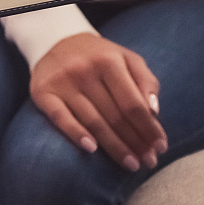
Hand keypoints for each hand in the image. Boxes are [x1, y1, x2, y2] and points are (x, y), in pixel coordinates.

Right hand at [29, 33, 165, 170]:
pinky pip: (61, 119)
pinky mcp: (43, 93)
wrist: (54, 40)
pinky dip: (76, 135)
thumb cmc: (99, 56)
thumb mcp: (127, 58)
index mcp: (109, 61)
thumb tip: (154, 112)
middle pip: (115, 116)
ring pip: (93, 122)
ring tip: (131, 164)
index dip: (149, 128)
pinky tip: (92, 150)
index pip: (133, 103)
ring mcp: (63, 82)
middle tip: (149, 162)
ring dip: (115, 147)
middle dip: (135, 142)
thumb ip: (146, 81)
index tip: (160, 147)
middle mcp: (85, 70)